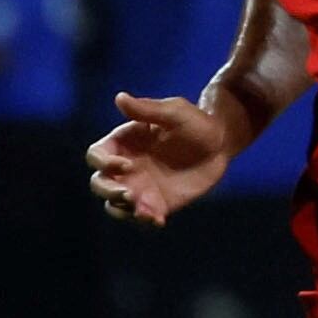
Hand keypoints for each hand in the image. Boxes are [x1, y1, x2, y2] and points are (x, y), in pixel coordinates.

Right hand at [87, 91, 241, 225]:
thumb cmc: (195, 122)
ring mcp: (140, 186)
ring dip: (122, 209)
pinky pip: (141, 216)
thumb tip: (120, 98)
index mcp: (123, 142)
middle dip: (107, 190)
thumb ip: (147, 109)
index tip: (127, 165)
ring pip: (114, 204)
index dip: (104, 163)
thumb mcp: (174, 112)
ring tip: (144, 211)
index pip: (97, 155)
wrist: (220, 144)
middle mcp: (125, 167)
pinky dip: (145, 220)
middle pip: (99, 183)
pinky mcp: (156, 203)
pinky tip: (159, 219)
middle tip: (128, 194)